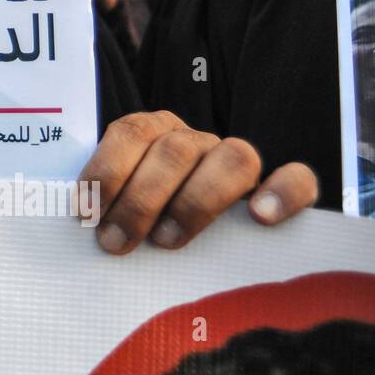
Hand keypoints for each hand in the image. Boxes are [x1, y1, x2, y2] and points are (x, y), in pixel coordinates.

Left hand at [79, 111, 318, 253]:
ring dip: (196, 201)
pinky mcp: (285, 188)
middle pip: (174, 150)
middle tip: (115, 242)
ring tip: (167, 241)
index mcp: (154, 133)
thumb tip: (77, 220)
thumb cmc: (143, 220)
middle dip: (140, 199)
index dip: (106, 169)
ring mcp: (239, 161)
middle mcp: (197, 141)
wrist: (196, 228)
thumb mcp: (117, 205)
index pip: (130, 132)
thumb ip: (102, 203)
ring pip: (233, 157)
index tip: (86, 211)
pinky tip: (259, 217)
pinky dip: (283, 193)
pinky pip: (298, 178)